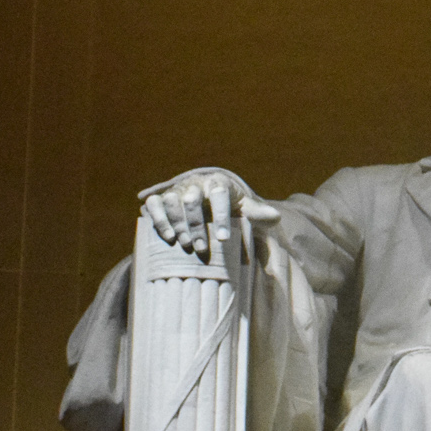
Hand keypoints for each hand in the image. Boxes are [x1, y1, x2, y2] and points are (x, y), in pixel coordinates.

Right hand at [138, 167, 278, 257]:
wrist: (207, 197)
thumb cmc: (229, 205)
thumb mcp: (245, 207)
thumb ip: (257, 213)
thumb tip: (275, 217)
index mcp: (218, 182)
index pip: (220, 195)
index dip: (221, 216)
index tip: (223, 239)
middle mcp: (196, 182)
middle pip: (192, 198)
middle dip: (197, 225)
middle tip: (201, 248)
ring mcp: (177, 188)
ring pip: (172, 200)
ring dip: (177, 223)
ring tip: (185, 244)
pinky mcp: (161, 197)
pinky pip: (154, 203)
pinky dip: (158, 218)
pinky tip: (167, 237)